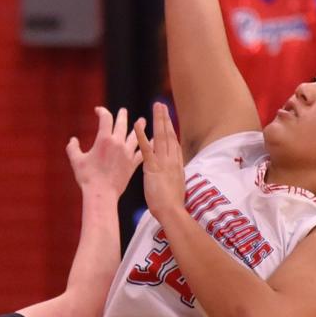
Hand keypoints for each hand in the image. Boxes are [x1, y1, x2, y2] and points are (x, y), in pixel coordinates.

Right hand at [66, 107, 141, 195]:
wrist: (101, 193)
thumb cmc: (87, 178)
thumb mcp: (76, 161)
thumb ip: (73, 148)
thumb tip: (72, 140)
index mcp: (104, 139)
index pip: (105, 118)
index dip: (102, 111)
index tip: (98, 110)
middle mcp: (117, 143)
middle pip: (122, 124)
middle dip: (122, 116)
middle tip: (123, 111)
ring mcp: (127, 153)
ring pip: (135, 136)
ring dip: (139, 127)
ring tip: (143, 121)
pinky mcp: (132, 164)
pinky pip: (142, 152)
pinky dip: (148, 146)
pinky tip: (153, 142)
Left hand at [134, 102, 186, 222]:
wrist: (172, 211)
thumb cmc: (172, 205)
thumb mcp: (175, 187)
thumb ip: (172, 177)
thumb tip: (170, 176)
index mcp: (177, 165)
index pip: (174, 143)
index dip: (171, 129)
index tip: (168, 119)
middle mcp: (172, 160)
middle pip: (169, 135)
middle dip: (165, 119)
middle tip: (161, 105)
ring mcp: (164, 162)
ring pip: (161, 137)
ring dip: (158, 120)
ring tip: (156, 106)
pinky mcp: (153, 167)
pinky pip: (146, 148)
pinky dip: (142, 135)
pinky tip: (138, 125)